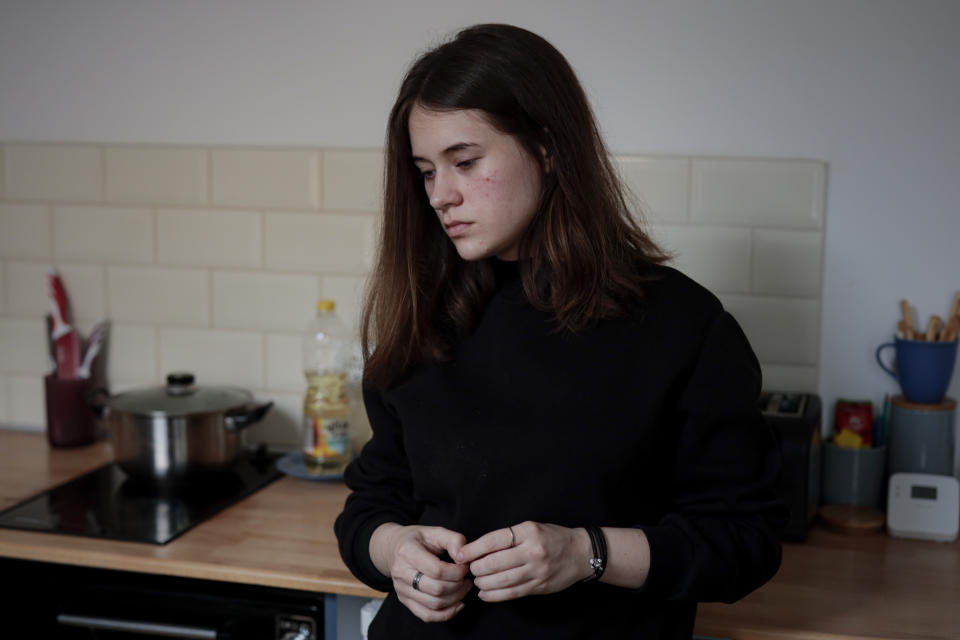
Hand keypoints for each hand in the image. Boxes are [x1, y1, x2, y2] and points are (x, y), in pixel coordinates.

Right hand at [370, 523, 472, 621]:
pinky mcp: (404, 600)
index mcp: (407, 552)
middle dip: (458, 586)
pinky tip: (458, 603)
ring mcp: (401, 589)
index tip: (465, 566)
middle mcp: (401, 572)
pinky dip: (446, 614)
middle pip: (436, 589)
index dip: (457, 571)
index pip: (437, 570)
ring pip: (434, 604)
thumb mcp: (436, 531)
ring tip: (464, 587)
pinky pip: (427, 615)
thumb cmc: (418, 539)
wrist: (394, 547)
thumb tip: (463, 557)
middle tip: (467, 578)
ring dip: (456, 599)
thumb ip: (454, 540)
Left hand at [457, 521, 592, 601]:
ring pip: (501, 580)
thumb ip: (508, 537)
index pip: (493, 540)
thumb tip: (478, 549)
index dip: (473, 549)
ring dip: (483, 582)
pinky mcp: (539, 586)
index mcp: (527, 532)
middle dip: (476, 568)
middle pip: (494, 562)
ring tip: (477, 581)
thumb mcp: (531, 528)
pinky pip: (512, 593)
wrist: (580, 553)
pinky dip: (495, 595)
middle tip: (469, 569)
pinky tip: (485, 594)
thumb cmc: (552, 537)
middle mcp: (532, 551)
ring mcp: (536, 570)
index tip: (460, 555)